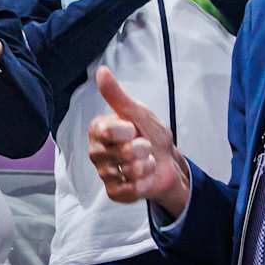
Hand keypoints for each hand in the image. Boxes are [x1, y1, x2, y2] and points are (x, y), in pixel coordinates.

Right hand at [87, 67, 190, 215]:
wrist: (167, 161)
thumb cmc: (150, 134)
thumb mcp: (138, 112)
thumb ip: (117, 95)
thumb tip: (101, 71)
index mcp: (98, 130)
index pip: (110, 130)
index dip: (129, 130)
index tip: (133, 128)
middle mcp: (96, 152)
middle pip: (123, 152)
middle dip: (143, 148)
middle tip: (143, 145)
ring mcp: (104, 174)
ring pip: (130, 170)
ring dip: (147, 165)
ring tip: (145, 161)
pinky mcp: (114, 192)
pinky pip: (133, 188)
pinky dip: (146, 181)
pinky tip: (145, 177)